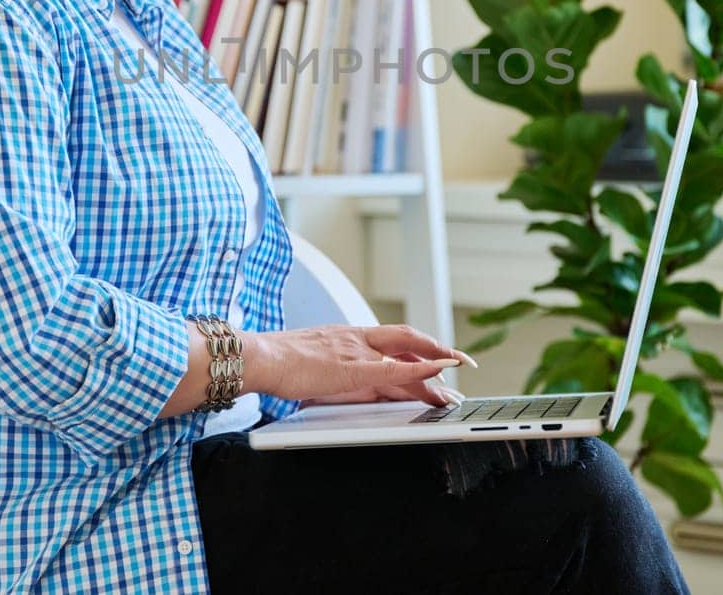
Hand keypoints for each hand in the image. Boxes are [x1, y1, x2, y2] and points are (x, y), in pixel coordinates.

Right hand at [242, 324, 474, 408]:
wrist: (260, 357)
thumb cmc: (277, 364)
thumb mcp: (312, 365)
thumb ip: (330, 372)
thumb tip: (336, 386)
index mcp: (346, 337)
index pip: (391, 339)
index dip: (417, 347)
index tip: (435, 354)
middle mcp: (357, 339)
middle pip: (407, 340)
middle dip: (437, 350)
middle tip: (461, 362)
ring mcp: (357, 352)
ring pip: (407, 358)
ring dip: (436, 370)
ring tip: (456, 384)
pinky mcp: (354, 368)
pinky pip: (395, 369)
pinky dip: (421, 370)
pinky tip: (439, 373)